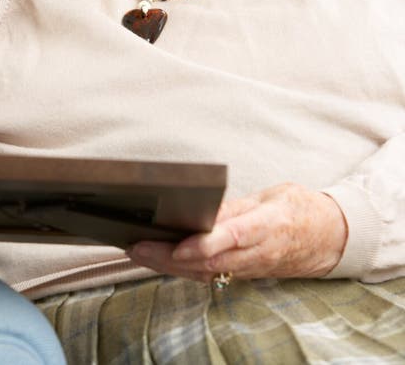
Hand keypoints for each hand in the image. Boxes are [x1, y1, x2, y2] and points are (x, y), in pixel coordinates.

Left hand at [128, 182, 347, 282]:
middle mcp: (258, 253)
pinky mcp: (247, 273)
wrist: (332, 238)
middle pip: (209, 262)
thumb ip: (236, 207)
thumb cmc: (301, 209)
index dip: (203, 245)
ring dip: (171, 266)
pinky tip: (162, 261)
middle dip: (170, 257)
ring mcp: (252, 268)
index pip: (231, 238)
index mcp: (267, 226)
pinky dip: (185, 270)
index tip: (176, 244)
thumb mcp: (272, 196)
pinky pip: (213, 274)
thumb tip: (202, 212)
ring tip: (139, 252)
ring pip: (206, 272)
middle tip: (138, 247)